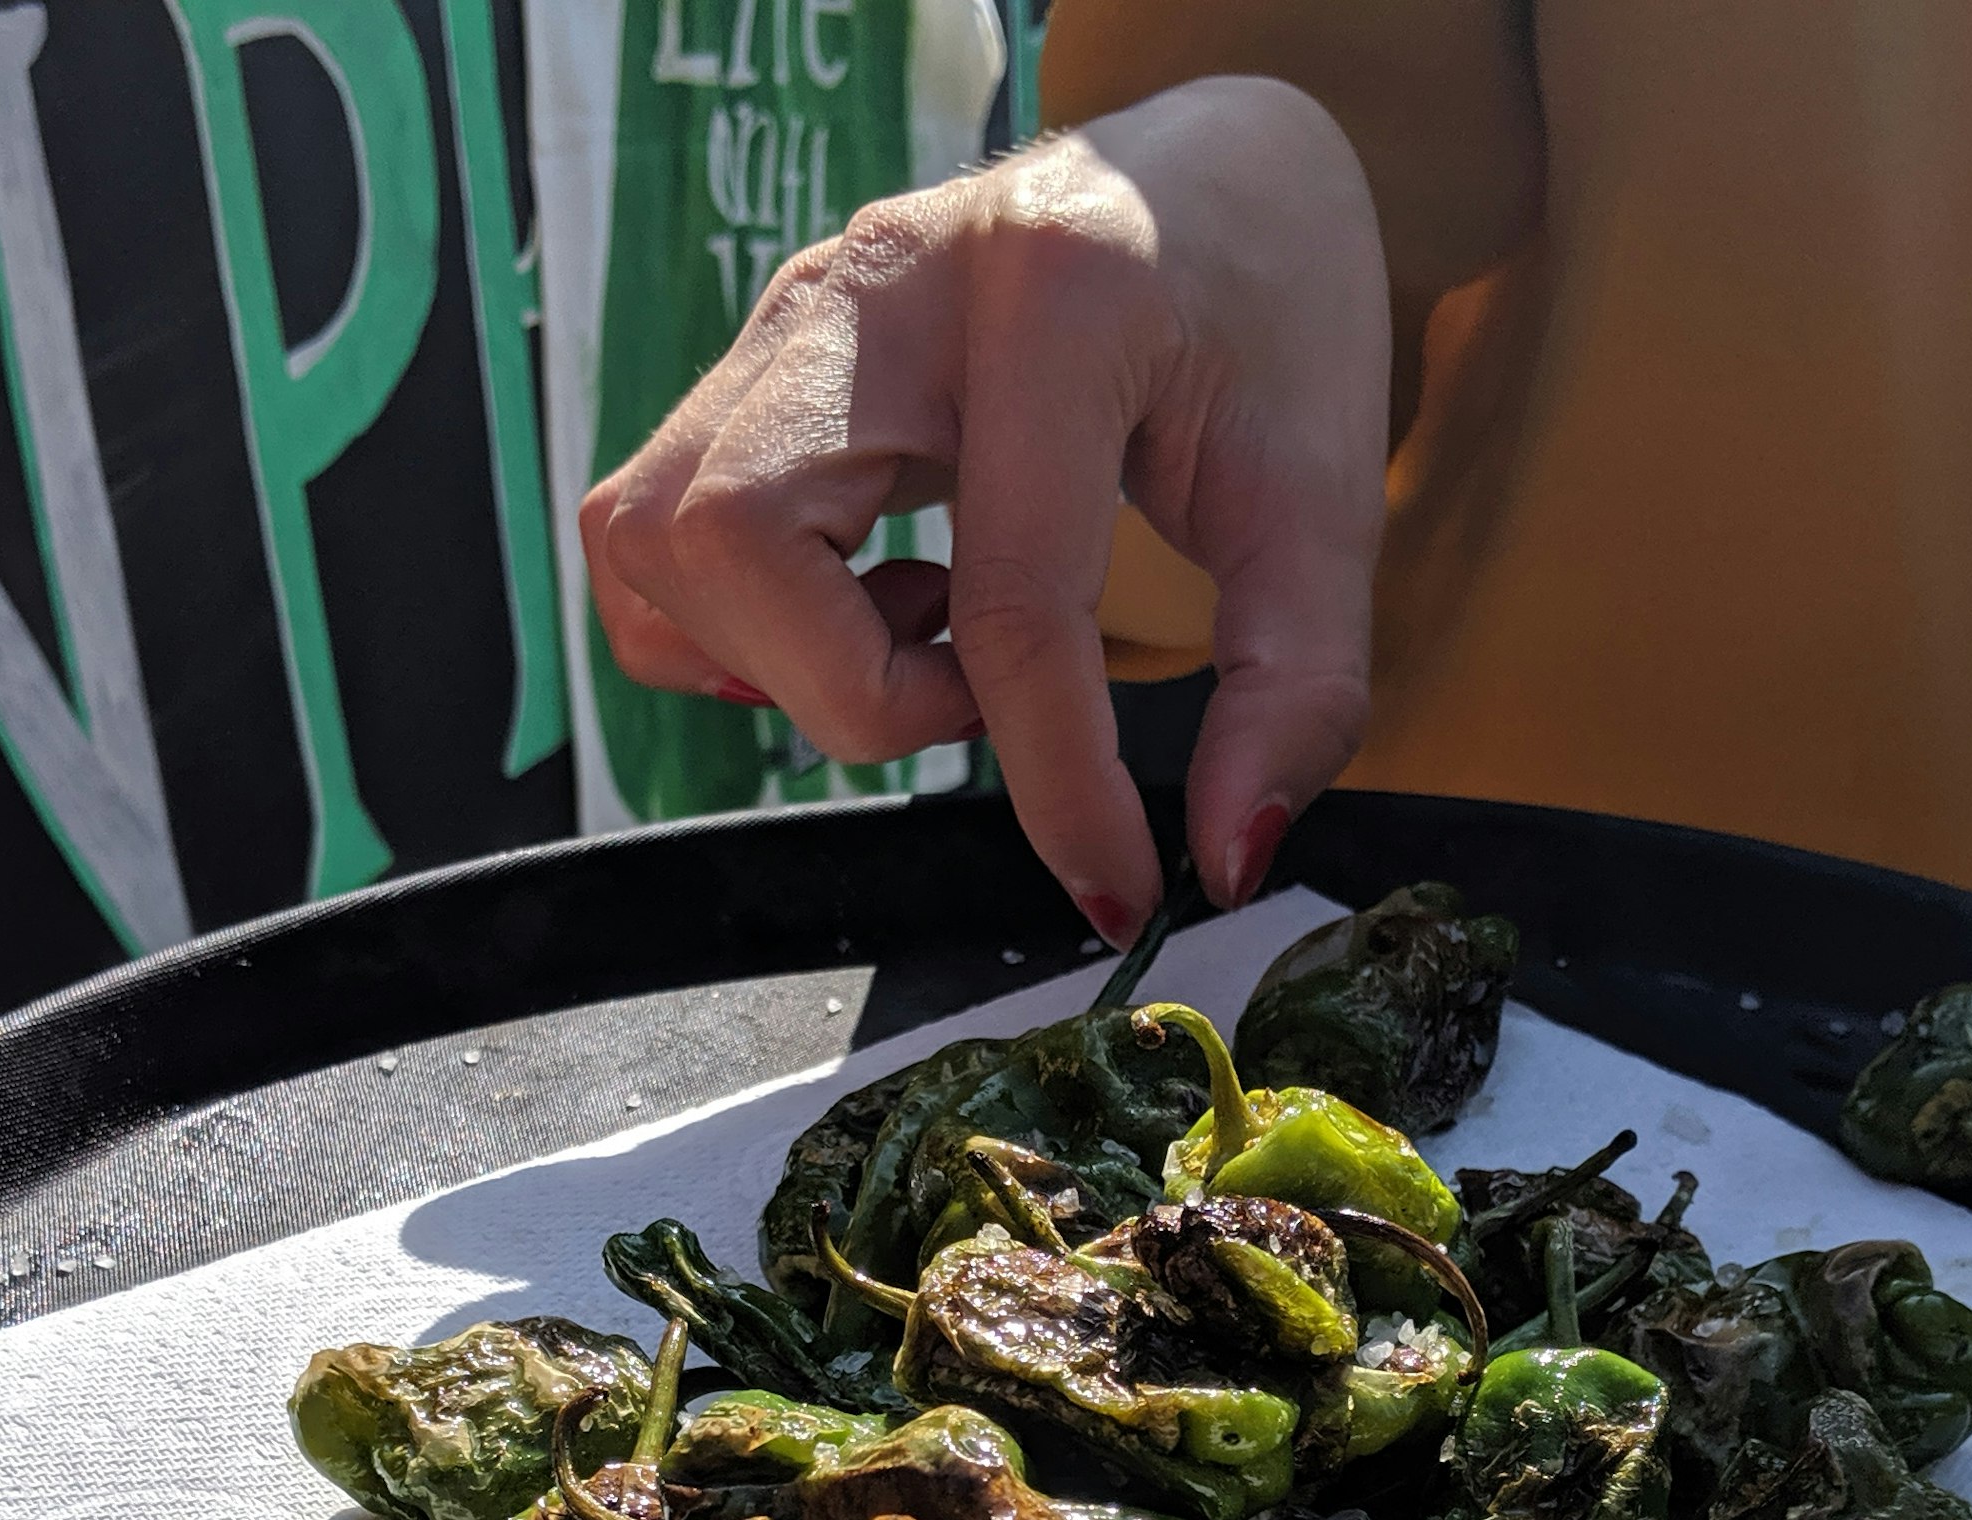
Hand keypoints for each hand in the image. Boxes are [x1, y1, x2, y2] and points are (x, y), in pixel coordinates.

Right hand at [582, 76, 1389, 943]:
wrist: (1210, 177)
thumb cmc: (1266, 323)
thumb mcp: (1323, 500)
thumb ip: (1295, 688)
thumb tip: (1223, 858)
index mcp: (1058, 295)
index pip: (1009, 597)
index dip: (1056, 782)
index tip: (1116, 888)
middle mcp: (884, 282)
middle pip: (739, 542)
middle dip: (842, 688)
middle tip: (968, 691)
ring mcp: (790, 306)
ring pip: (658, 536)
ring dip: (775, 653)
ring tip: (920, 634)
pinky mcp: (749, 352)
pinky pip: (647, 530)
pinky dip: (732, 622)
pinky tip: (862, 606)